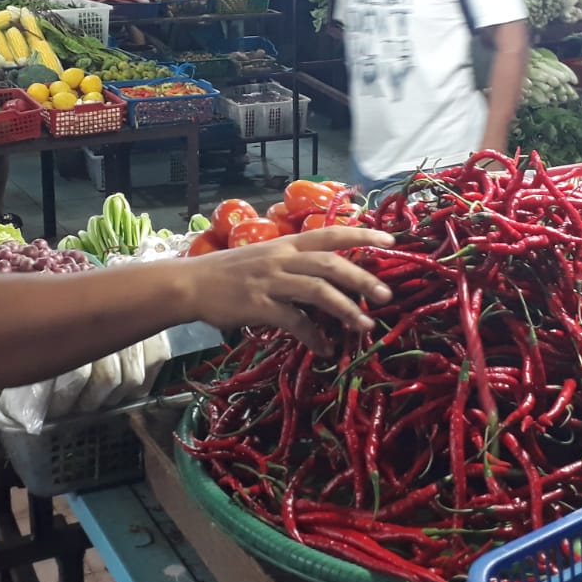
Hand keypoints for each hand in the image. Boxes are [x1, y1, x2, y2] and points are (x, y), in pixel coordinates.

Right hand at [182, 227, 394, 353]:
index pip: (330, 233)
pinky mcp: (259, 305)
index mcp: (286, 244)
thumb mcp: (264, 257)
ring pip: (317, 290)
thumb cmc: (228, 272)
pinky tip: (324, 348)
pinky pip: (294, 321)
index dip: (362, 234)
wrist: (190, 284)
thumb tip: (326, 279)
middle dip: (361, 278)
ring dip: (345, 308)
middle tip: (386, 295)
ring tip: (365, 326)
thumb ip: (293, 264)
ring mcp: (270, 281)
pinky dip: (313, 336)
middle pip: (330, 263)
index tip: (391, 241)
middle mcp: (282, 258)